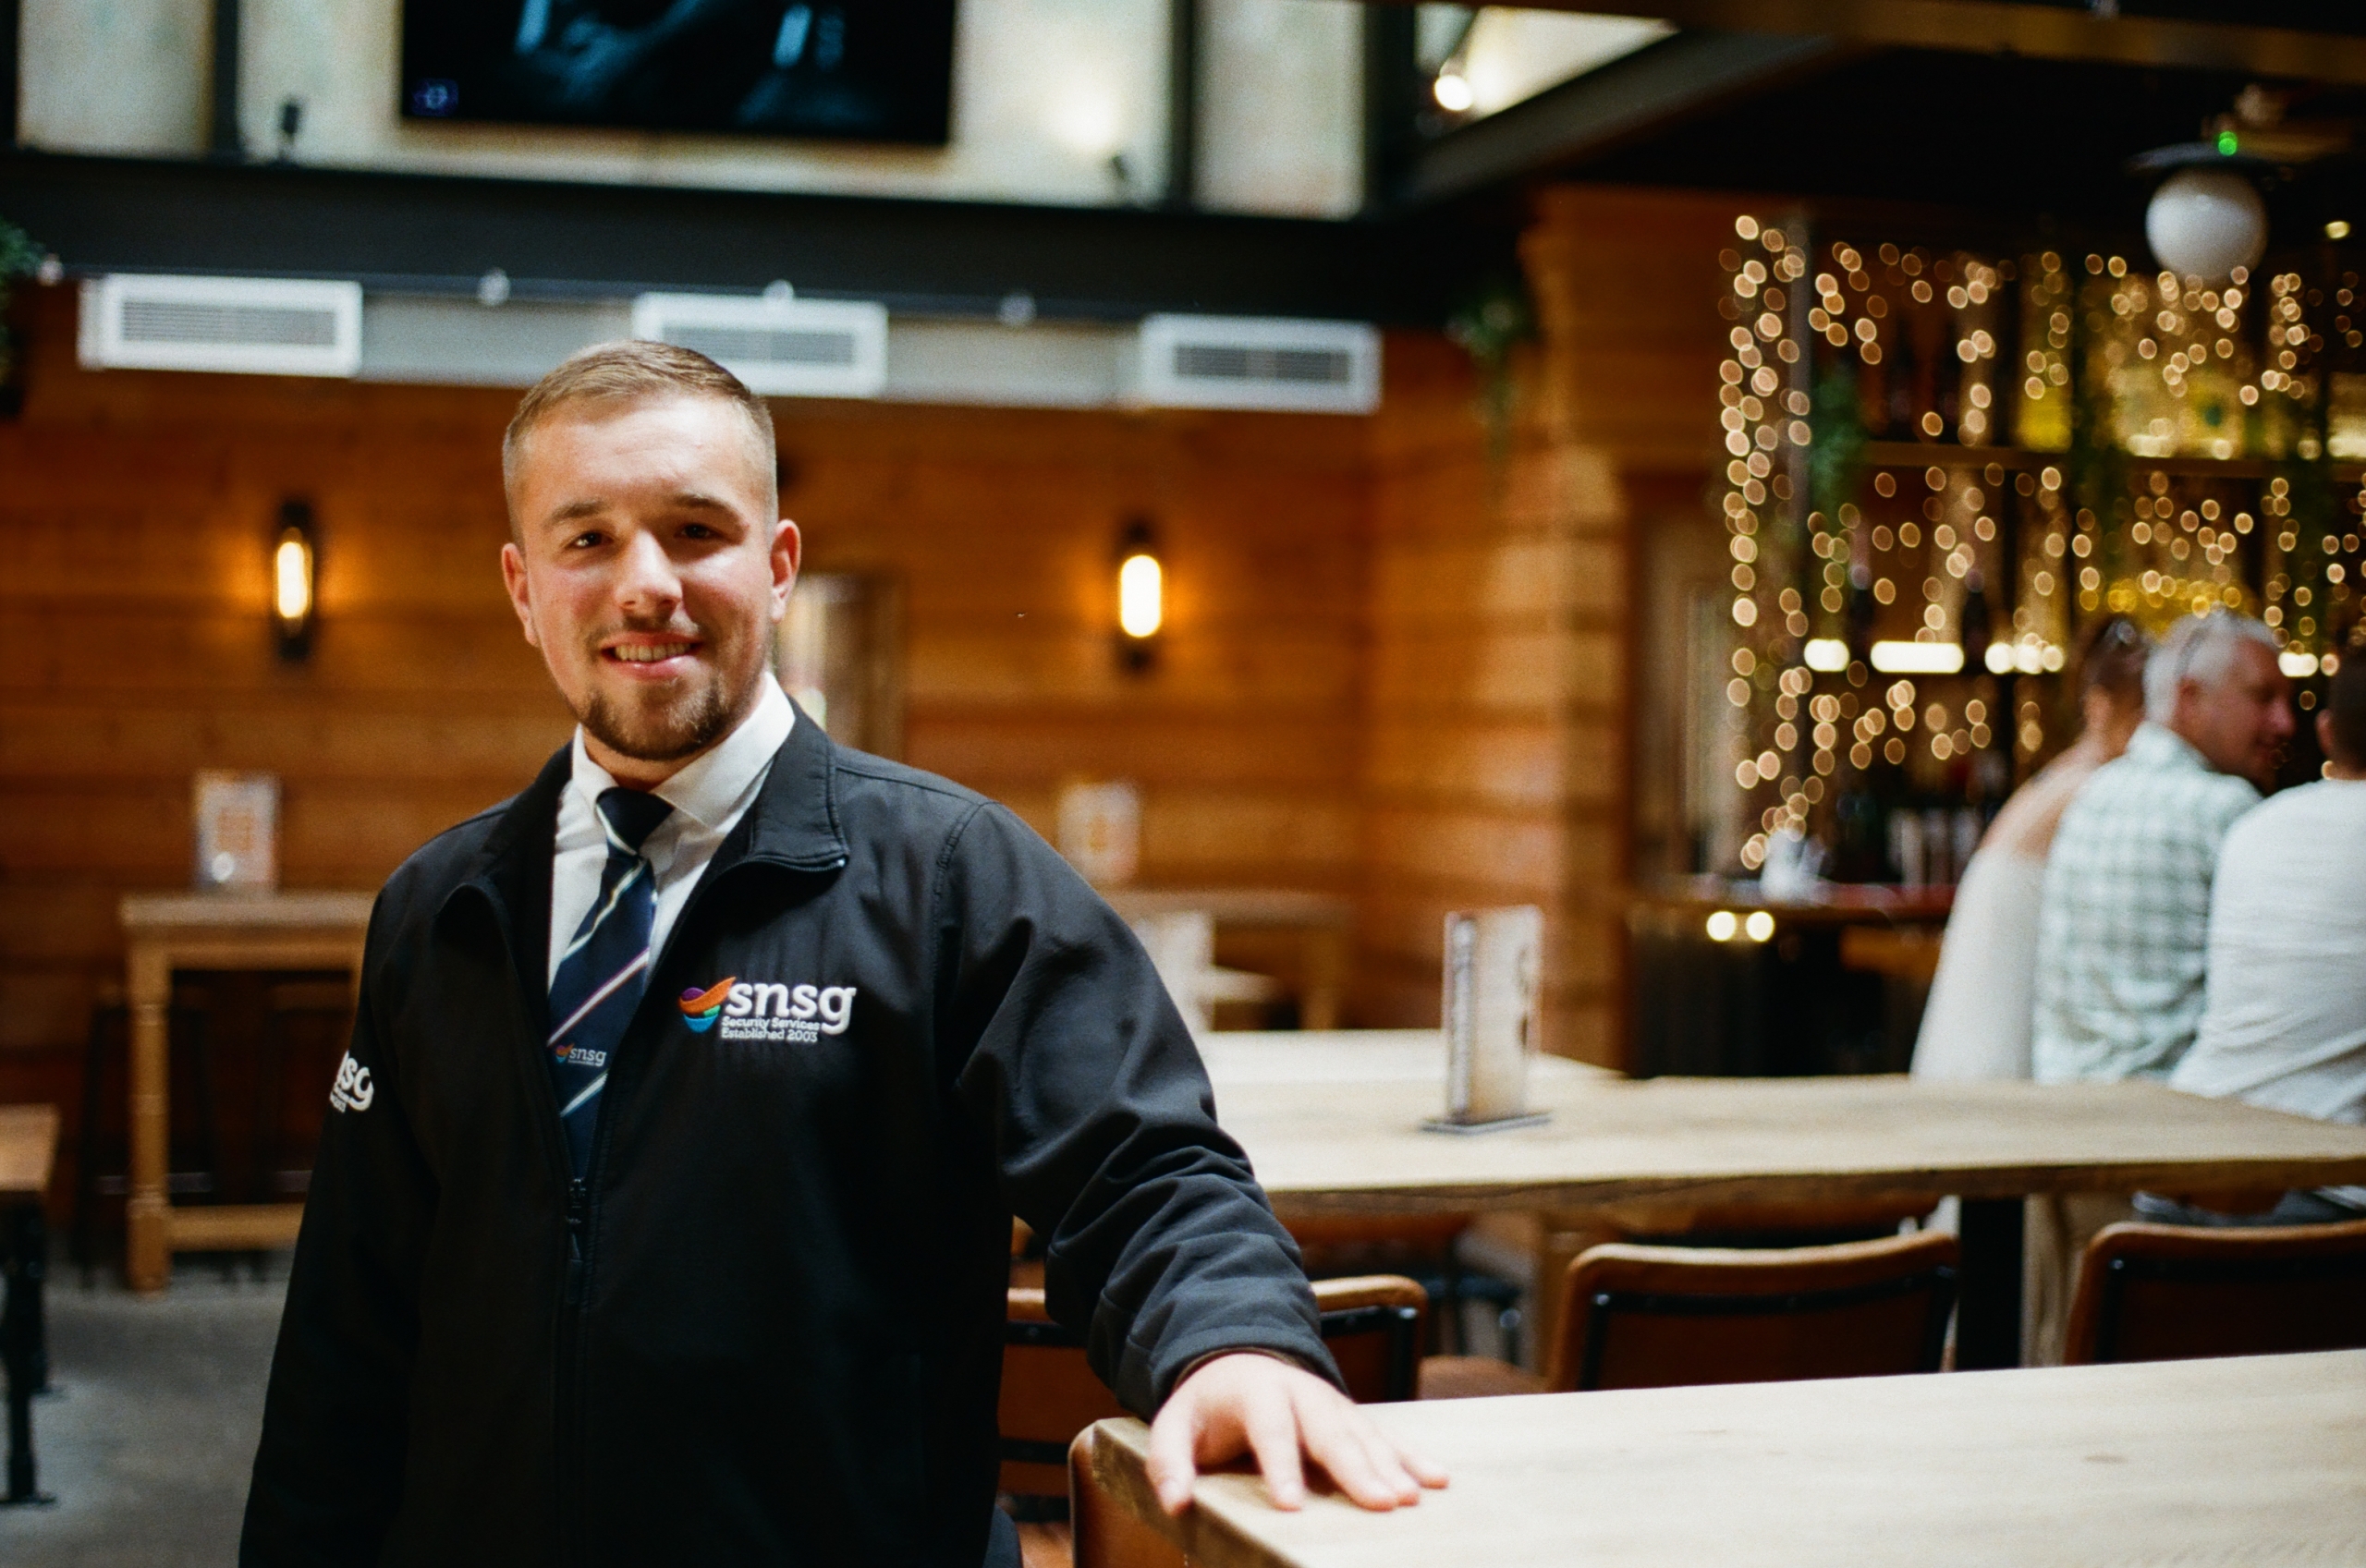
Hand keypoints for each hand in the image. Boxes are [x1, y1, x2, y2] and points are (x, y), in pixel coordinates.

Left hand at [1144, 1352, 1448, 1515]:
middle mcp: (1303, 1394)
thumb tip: (1176, 1502)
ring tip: (1411, 1498)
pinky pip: (1386, 1435)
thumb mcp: (1175, 1424)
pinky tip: (1437, 1479)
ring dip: (1391, 1466)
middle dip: (1357, 1469)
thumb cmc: (1208, 1404)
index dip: (1282, 1467)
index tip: (1292, 1505)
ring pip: (1365, 1434)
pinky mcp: (1352, 1416)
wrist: (1240, 1358)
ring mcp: (1333, 1403)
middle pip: (1331, 1432)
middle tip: (1381, 1503)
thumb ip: (1169, 1460)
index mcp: (1258, 1393)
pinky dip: (1413, 1456)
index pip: (1271, 1430)